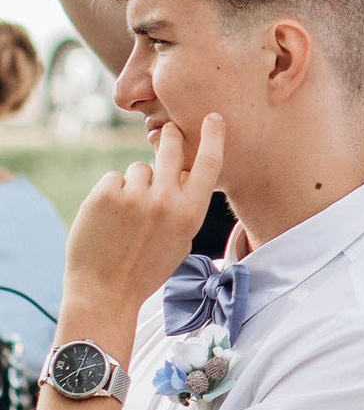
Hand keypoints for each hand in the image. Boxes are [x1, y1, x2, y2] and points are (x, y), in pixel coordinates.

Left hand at [62, 113, 226, 346]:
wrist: (105, 291)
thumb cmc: (146, 269)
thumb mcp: (182, 240)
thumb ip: (185, 206)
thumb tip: (183, 173)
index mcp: (191, 213)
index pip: (209, 164)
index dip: (213, 137)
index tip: (213, 117)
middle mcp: (166, 200)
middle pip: (172, 149)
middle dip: (170, 137)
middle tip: (167, 132)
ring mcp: (135, 196)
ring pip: (140, 169)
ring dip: (136, 183)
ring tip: (127, 215)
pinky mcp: (105, 195)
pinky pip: (114, 179)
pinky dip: (111, 193)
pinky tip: (109, 218)